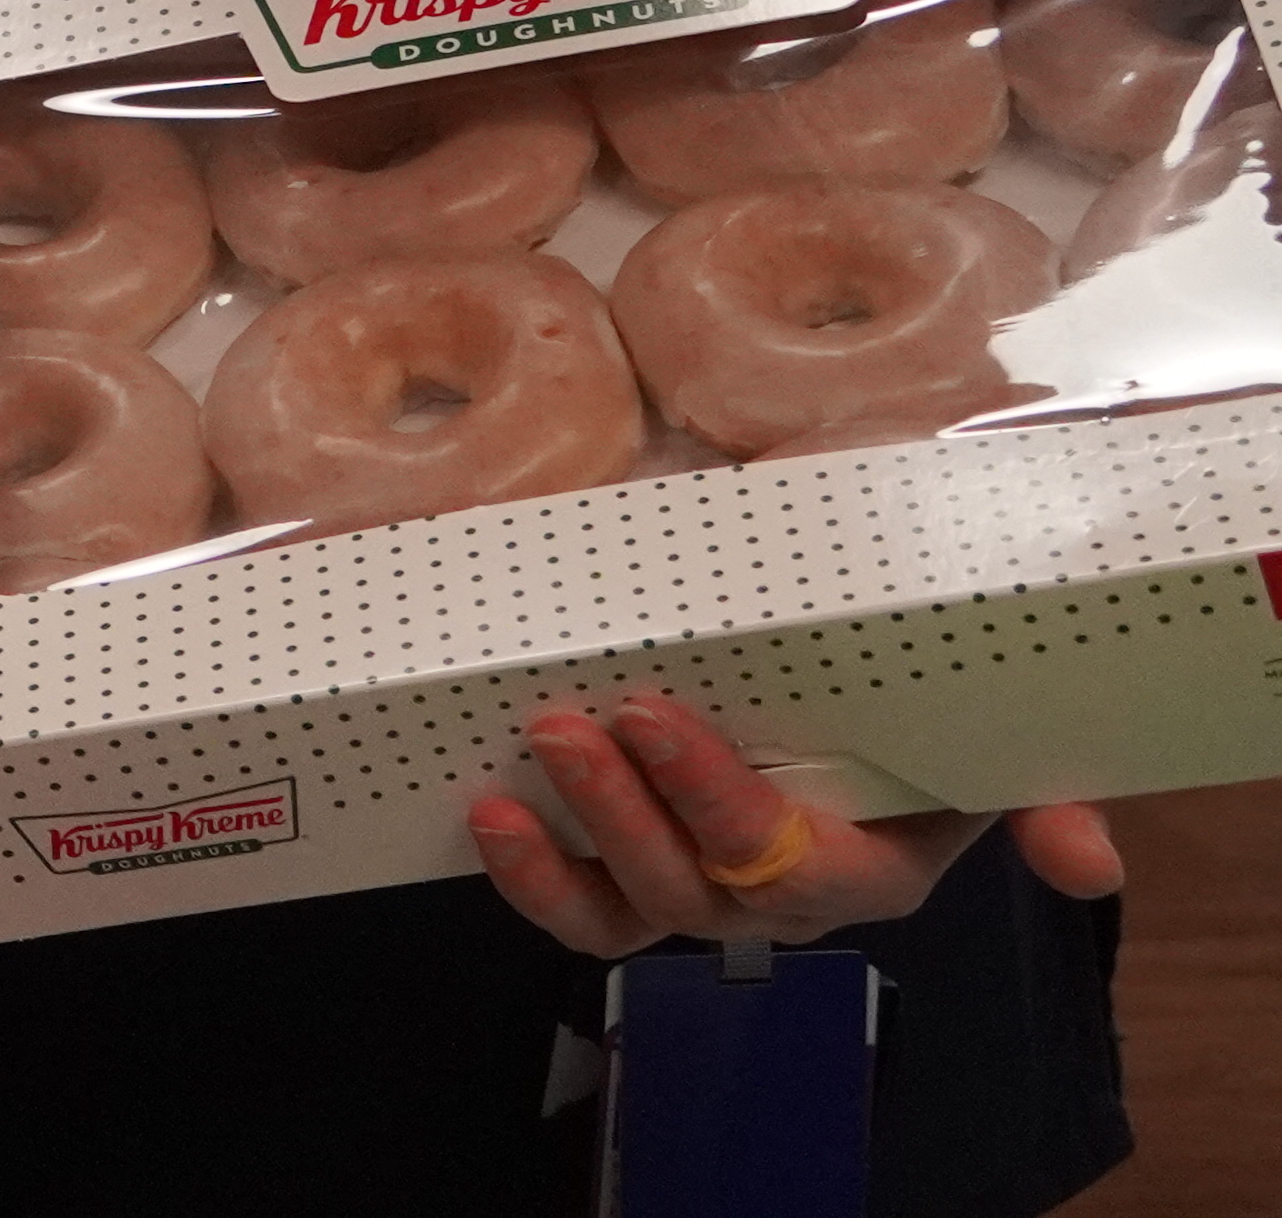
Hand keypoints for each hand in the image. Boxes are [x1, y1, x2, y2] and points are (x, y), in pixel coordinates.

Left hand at [466, 694, 1119, 954]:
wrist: (846, 657)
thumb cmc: (913, 690)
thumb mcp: (986, 731)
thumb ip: (1040, 795)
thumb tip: (1085, 863)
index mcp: (872, 866)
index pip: (795, 864)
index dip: (718, 805)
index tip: (653, 717)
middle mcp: (779, 894)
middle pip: (699, 893)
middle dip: (627, 818)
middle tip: (570, 726)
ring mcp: (694, 887)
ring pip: (627, 915)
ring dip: (566, 862)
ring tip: (510, 784)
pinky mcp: (625, 868)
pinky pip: (577, 906)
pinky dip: (529, 877)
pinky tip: (486, 818)